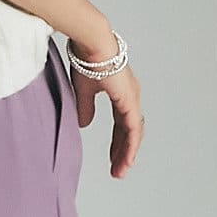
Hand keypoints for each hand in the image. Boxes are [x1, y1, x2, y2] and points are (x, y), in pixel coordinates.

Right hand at [70, 55, 142, 179]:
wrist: (91, 44)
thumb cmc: (85, 60)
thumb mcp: (83, 90)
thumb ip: (85, 108)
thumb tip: (84, 123)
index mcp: (120, 92)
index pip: (121, 123)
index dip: (117, 141)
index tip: (113, 157)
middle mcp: (130, 96)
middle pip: (129, 131)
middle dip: (122, 151)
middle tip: (118, 170)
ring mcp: (132, 99)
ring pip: (133, 133)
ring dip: (126, 154)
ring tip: (120, 172)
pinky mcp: (130, 102)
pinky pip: (133, 130)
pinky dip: (130, 147)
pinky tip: (126, 160)